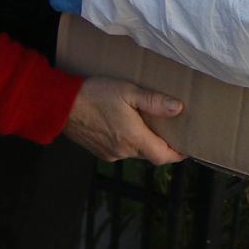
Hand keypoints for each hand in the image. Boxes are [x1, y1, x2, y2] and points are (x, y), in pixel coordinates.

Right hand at [63, 77, 186, 163]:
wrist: (60, 105)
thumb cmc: (95, 94)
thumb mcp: (128, 91)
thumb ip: (154, 101)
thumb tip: (178, 109)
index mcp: (133, 138)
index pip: (163, 156)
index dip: (178, 154)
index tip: (188, 147)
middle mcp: (123, 151)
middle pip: (150, 154)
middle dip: (161, 144)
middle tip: (170, 129)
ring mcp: (110, 153)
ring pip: (135, 151)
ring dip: (143, 141)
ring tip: (147, 123)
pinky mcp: (98, 151)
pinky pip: (120, 150)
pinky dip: (128, 140)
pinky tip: (124, 124)